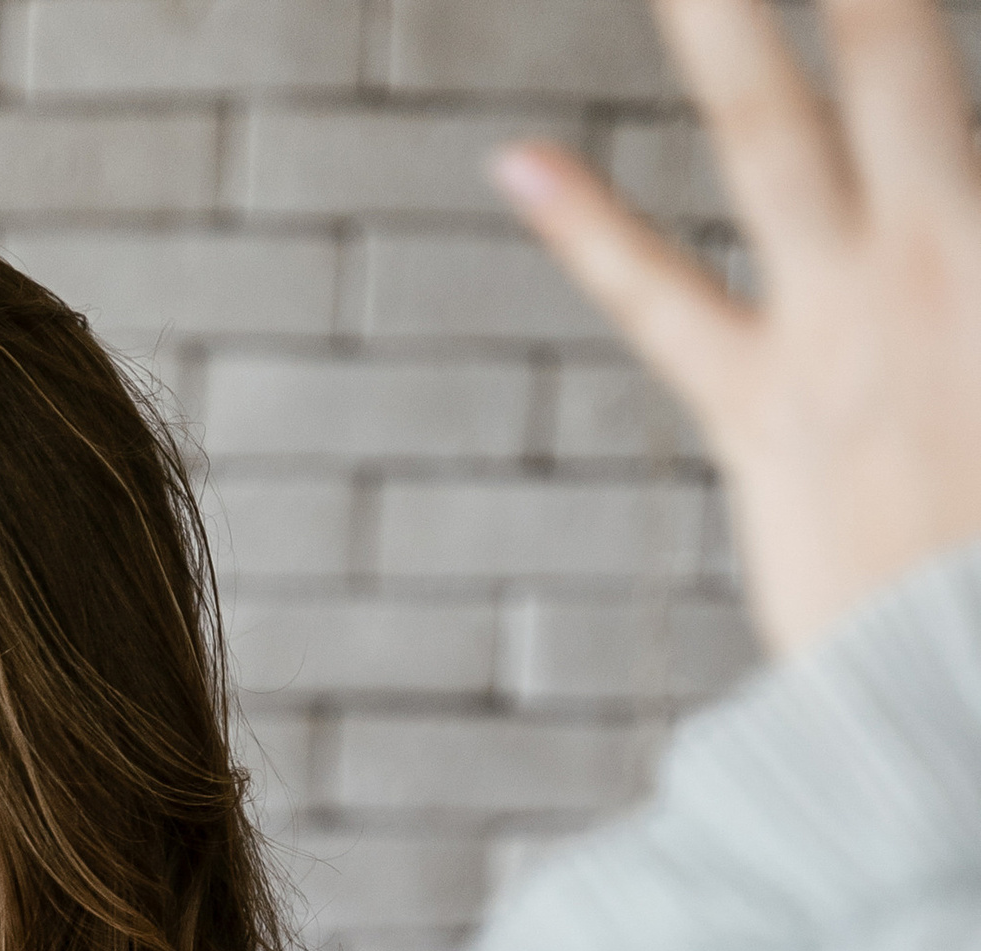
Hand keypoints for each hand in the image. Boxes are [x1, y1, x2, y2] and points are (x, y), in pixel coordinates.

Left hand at [491, 0, 980, 652]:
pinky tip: (511, 159)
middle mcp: (943, 250)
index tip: (888, 6)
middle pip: (893, 49)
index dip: (898, 20)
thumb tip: (959, 240)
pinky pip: (660, 300)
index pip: (952, 73)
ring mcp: (843, 324)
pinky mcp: (763, 413)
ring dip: (718, 16)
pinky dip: (585, 227)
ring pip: (766, 126)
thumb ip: (973, 281)